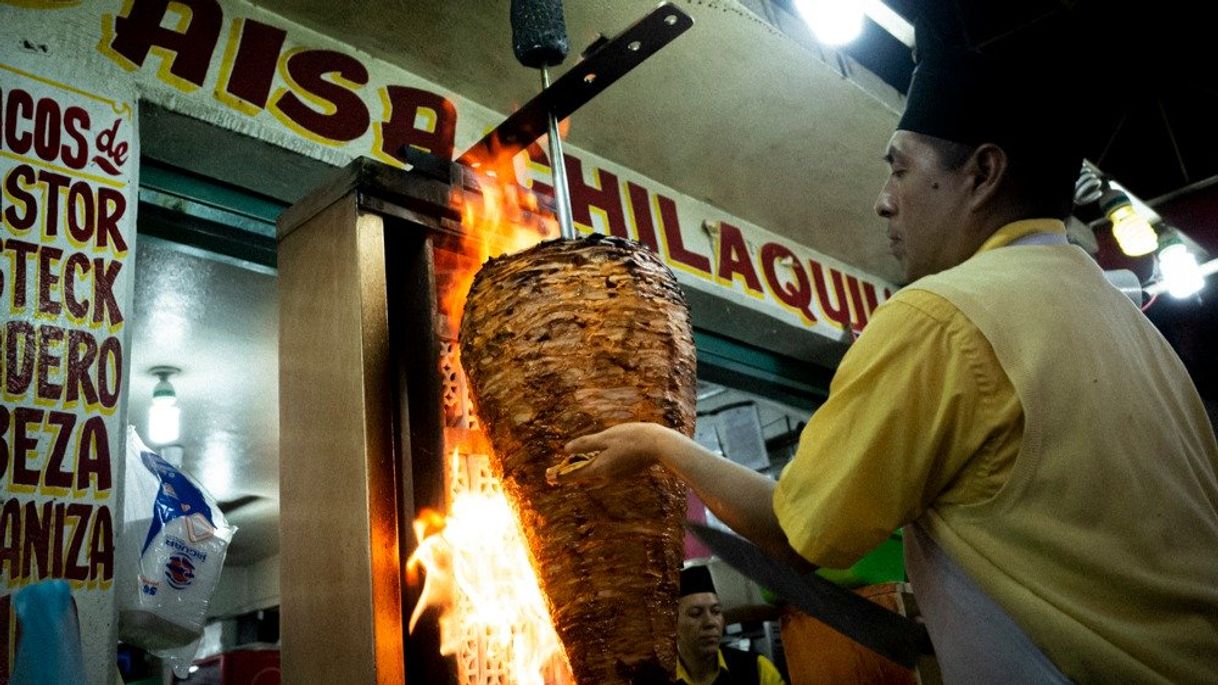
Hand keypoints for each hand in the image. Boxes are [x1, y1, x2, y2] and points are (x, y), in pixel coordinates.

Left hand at [557, 422, 689, 481]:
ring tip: (572, 464)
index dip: (560, 475)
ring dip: (582, 468)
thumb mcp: (606, 438)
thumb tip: (566, 450)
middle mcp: (606, 476)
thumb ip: (585, 443)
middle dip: (569, 473)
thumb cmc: (632, 438)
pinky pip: (604, 470)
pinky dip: (595, 465)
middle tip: (554, 473)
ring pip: (594, 473)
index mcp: (599, 469)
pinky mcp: (624, 471)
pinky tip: (594, 459)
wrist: (659, 445)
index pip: (574, 475)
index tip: (548, 476)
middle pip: (583, 476)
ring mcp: (616, 475)